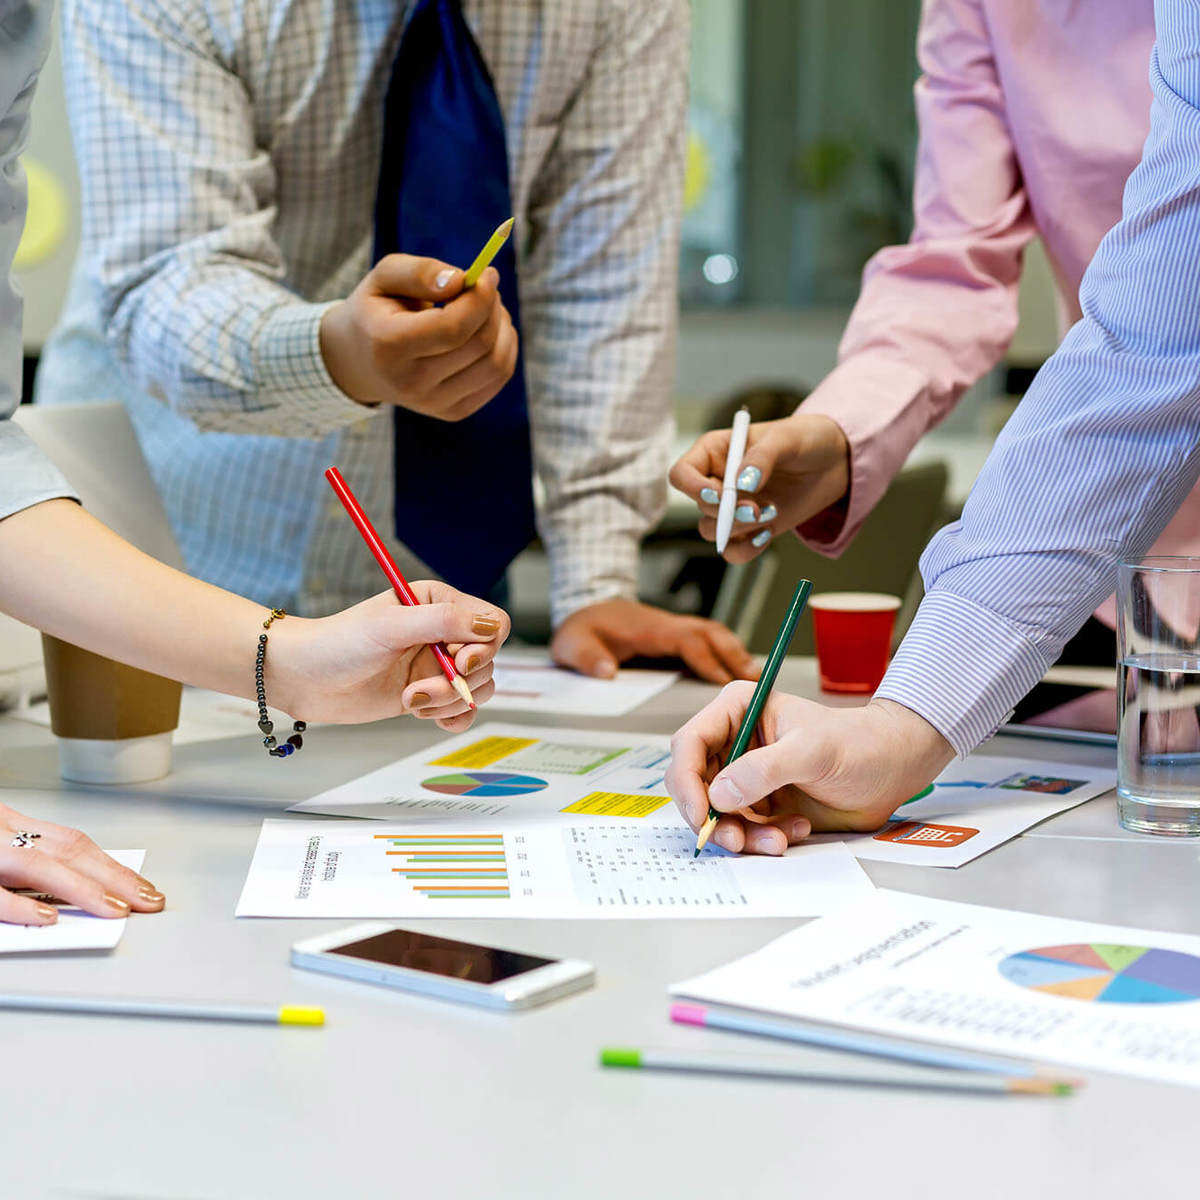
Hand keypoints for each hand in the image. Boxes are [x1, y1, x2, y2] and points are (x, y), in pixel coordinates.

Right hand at [0, 806, 164, 924]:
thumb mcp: (1, 846)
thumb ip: (27, 864)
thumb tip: (64, 898)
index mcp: (10, 827)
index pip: (72, 844)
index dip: (111, 866)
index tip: (143, 887)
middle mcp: (2, 834)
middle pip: (67, 852)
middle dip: (113, 878)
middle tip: (148, 901)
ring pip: (36, 865)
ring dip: (81, 888)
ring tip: (117, 909)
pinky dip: (19, 905)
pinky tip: (48, 917)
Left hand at [270, 581, 510, 731]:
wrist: (304, 678)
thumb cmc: (339, 642)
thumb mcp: (392, 624)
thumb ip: (444, 621)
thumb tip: (491, 627)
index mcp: (439, 603)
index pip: (492, 623)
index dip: (485, 647)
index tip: (460, 662)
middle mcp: (443, 633)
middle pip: (488, 662)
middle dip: (457, 682)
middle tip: (420, 689)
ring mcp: (436, 666)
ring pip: (477, 688)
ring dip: (449, 701)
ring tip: (411, 701)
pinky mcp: (427, 693)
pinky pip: (464, 710)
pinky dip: (453, 717)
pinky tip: (426, 716)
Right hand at [319, 254, 517, 420]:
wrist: (361, 362)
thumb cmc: (377, 311)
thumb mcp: (384, 278)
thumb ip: (419, 272)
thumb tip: (461, 281)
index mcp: (389, 346)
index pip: (453, 328)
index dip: (480, 299)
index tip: (487, 274)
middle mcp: (412, 383)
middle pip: (480, 344)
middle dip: (492, 307)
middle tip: (484, 287)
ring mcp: (434, 403)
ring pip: (496, 363)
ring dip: (503, 327)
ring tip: (485, 309)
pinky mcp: (453, 412)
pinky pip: (498, 376)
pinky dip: (504, 347)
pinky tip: (487, 331)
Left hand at [550, 598, 755, 683]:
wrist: (583, 607)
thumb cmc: (581, 628)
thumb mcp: (572, 644)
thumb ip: (586, 658)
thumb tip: (606, 672)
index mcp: (647, 628)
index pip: (686, 639)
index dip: (707, 658)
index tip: (723, 680)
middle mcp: (665, 625)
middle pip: (709, 632)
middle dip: (734, 654)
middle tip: (756, 680)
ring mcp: (671, 629)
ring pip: (712, 634)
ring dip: (735, 652)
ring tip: (756, 677)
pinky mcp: (673, 635)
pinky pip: (705, 640)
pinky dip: (725, 651)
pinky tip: (735, 669)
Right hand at [666, 685, 953, 853]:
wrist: (890, 769)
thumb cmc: (857, 744)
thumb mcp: (812, 751)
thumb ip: (765, 770)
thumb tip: (719, 793)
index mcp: (737, 711)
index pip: (689, 744)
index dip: (687, 781)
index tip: (702, 813)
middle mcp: (733, 742)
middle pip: (695, 785)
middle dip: (712, 817)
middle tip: (735, 840)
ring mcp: (744, 774)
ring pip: (717, 814)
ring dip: (743, 834)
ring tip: (779, 839)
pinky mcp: (759, 802)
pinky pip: (742, 829)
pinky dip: (762, 838)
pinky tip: (794, 829)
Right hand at [669, 413, 850, 562]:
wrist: (835, 461)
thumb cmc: (806, 439)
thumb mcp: (785, 438)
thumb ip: (762, 457)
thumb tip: (743, 483)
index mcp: (715, 452)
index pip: (682, 474)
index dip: (693, 488)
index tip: (719, 494)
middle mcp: (718, 481)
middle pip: (699, 507)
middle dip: (725, 512)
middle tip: (755, 507)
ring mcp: (734, 507)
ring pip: (713, 532)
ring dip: (738, 529)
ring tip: (770, 514)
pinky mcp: (752, 528)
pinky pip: (733, 550)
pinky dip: (745, 550)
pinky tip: (766, 535)